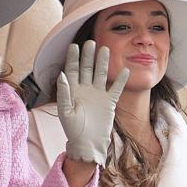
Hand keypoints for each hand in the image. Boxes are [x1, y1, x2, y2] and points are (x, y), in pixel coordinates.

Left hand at [56, 40, 128, 164]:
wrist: (87, 144)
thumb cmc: (73, 129)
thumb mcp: (65, 111)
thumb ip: (63, 93)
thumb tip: (62, 74)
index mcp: (72, 91)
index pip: (72, 70)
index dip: (73, 58)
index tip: (74, 46)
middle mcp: (85, 90)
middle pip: (87, 68)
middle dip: (89, 56)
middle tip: (91, 42)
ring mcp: (98, 95)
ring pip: (100, 74)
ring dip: (103, 63)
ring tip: (105, 49)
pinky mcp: (109, 102)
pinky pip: (115, 88)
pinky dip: (120, 80)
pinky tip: (124, 70)